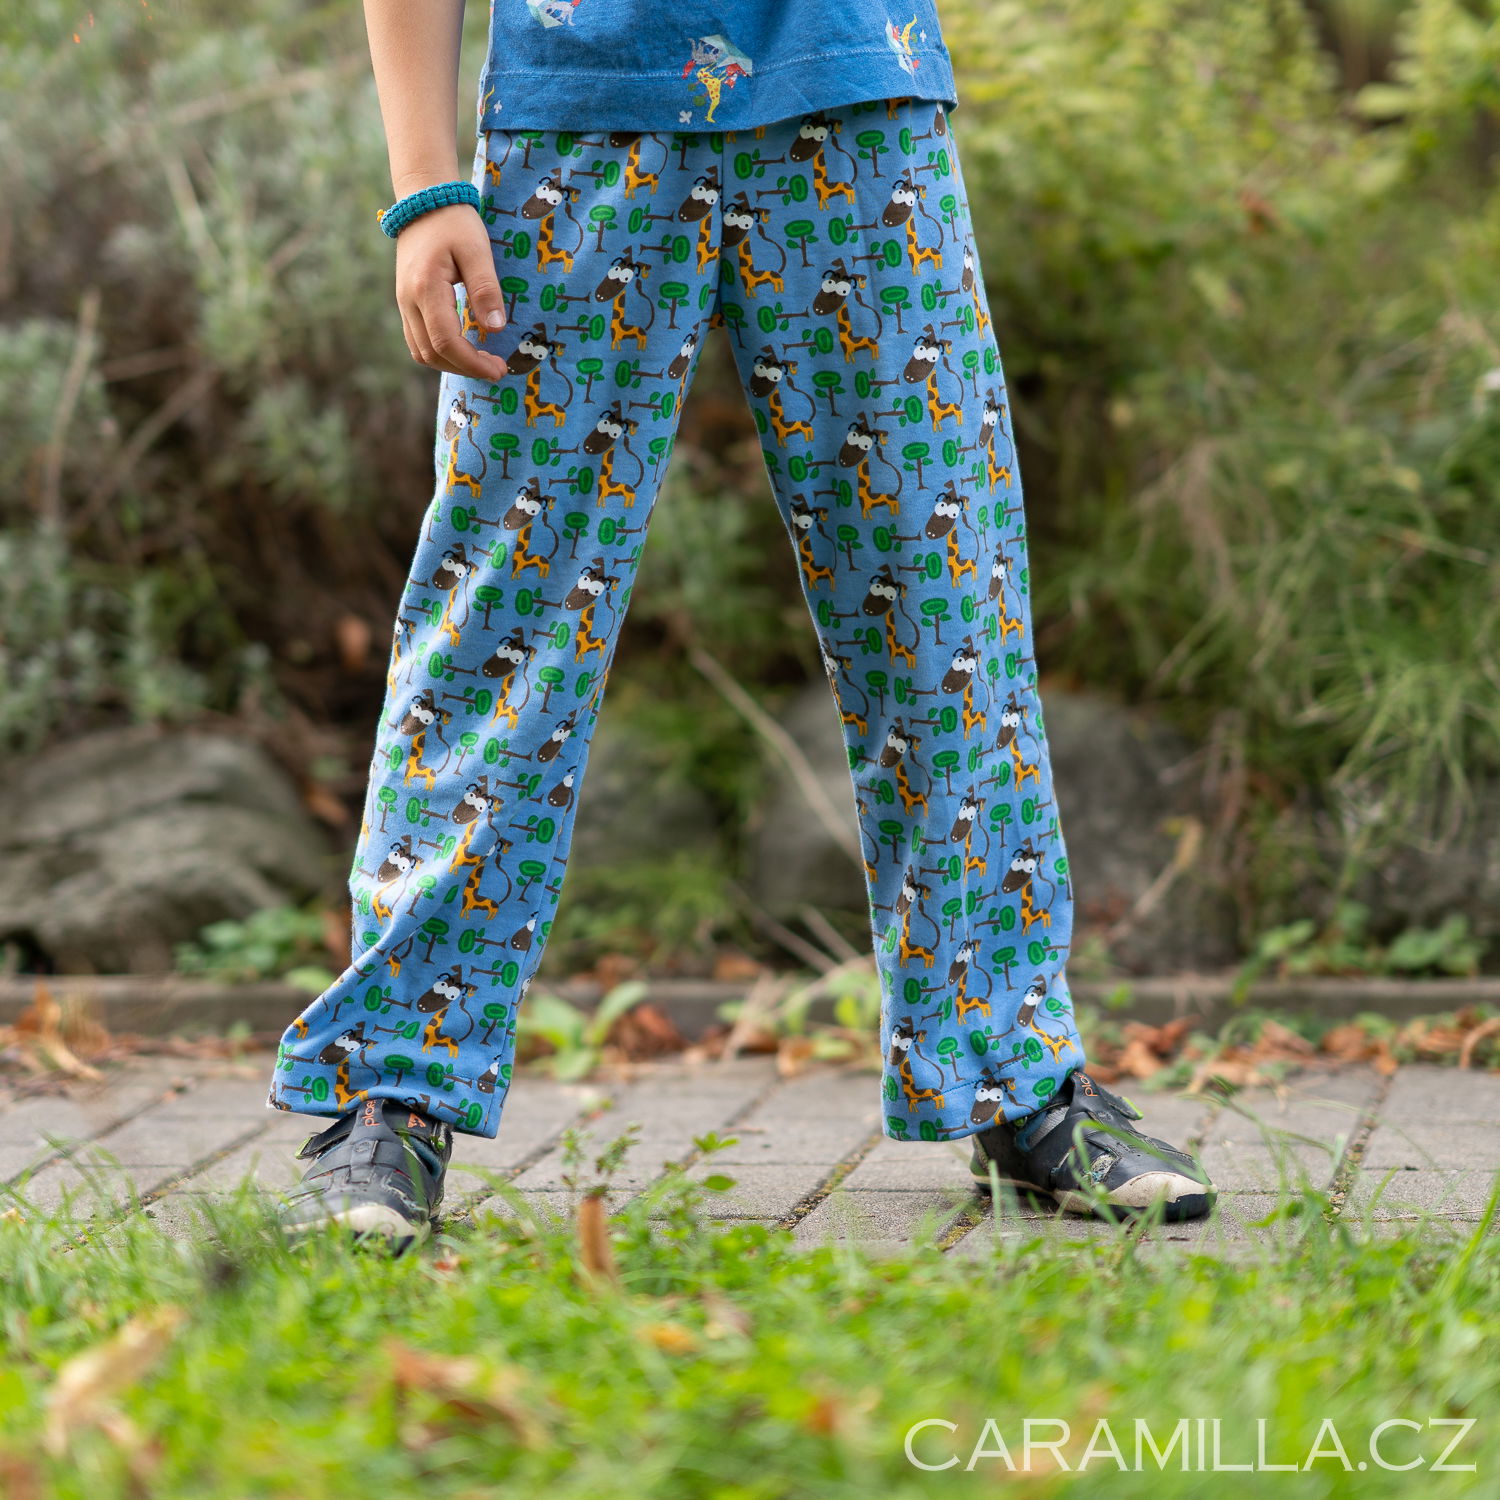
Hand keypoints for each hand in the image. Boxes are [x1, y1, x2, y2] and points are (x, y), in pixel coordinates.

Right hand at [394, 203, 508, 379]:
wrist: (424, 202)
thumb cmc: (454, 223)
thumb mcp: (477, 251)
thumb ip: (486, 289)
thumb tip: (496, 329)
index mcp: (426, 288)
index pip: (446, 341)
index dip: (473, 363)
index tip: (498, 370)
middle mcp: (408, 300)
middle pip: (432, 353)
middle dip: (464, 368)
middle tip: (496, 368)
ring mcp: (403, 303)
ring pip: (422, 351)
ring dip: (451, 364)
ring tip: (482, 361)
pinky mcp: (406, 303)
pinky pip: (418, 340)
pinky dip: (441, 352)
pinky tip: (465, 348)